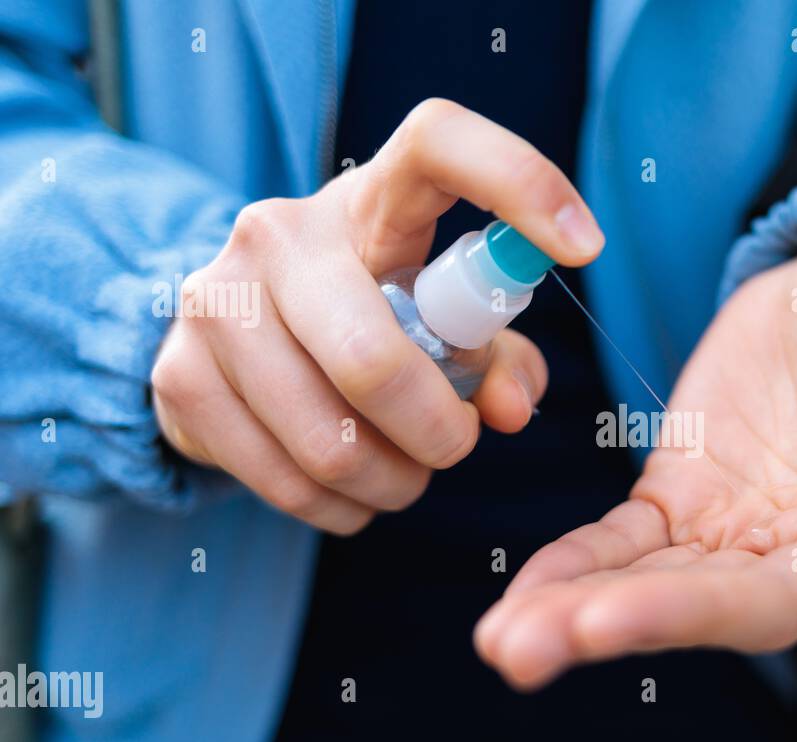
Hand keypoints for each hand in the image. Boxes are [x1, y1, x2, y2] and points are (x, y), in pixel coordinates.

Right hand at [151, 99, 603, 532]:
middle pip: (374, 361)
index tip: (585, 244)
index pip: (439, 145)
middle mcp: (279, 234)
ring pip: (330, 445)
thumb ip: (498, 358)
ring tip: (403, 473)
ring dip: (392, 483)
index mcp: (368, 202)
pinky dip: (339, 508)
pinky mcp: (178, 377)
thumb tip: (508, 410)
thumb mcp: (439, 321)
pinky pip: (285, 483)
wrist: (232, 336)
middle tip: (453, 444)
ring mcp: (214, 301)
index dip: (519, 181)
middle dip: (437, 434)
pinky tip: (349, 490)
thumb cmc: (368, 320)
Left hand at [475, 235, 796, 688]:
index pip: (772, 603)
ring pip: (647, 585)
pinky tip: (522, 593)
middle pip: (694, 609)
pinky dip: (572, 566)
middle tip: (518, 649)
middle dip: (604, 627)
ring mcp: (728, 532)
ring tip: (500, 640)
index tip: (606, 621)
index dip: (689, 614)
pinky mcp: (681, 497)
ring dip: (571, 612)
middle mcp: (789, 561)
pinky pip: (620, 542)